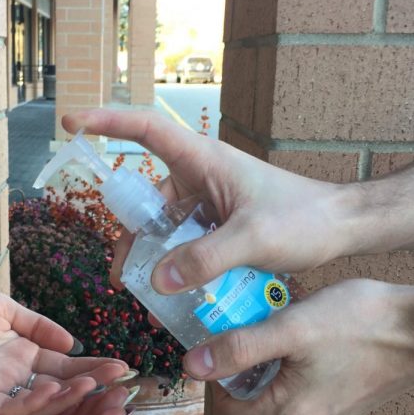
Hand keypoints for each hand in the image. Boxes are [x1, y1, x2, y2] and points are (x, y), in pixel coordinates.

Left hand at [0, 278, 128, 414]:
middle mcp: (15, 377)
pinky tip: (58, 388)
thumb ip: (37, 325)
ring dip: (70, 395)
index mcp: (22, 355)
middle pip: (61, 386)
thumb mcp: (3, 310)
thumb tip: (72, 342)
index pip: (66, 366)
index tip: (122, 367)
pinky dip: (35, 399)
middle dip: (92, 385)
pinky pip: (11, 405)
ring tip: (98, 387)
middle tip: (122, 382)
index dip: (93, 367)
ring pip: (40, 400)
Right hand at [62, 109, 351, 291]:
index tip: (70, 122)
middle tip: (121, 276)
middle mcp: (201, 176)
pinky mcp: (220, 222)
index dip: (105, 122)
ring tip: (144, 292)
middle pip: (146, 198)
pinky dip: (175, 262)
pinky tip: (174, 291)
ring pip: (164, 225)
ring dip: (152, 255)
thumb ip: (204, 259)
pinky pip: (185, 240)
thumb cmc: (304, 219)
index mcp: (204, 160)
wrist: (342, 226)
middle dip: (128, 235)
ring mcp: (210, 200)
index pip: (145, 129)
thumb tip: (155, 280)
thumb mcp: (252, 239)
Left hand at [183, 279, 413, 414]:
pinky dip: (298, 361)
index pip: (226, 411)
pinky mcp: (347, 400)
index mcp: (287, 414)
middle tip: (252, 321)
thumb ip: (239, 348)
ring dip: (272, 358)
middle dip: (245, 361)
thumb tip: (193, 366)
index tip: (219, 340)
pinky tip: (310, 330)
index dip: (215, 376)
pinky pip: (306, 384)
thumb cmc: (359, 323)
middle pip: (253, 397)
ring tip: (282, 320)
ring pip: (280, 388)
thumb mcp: (289, 328)